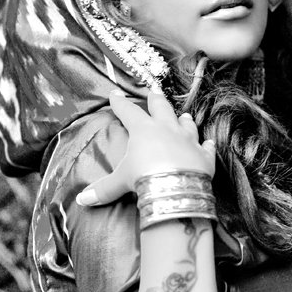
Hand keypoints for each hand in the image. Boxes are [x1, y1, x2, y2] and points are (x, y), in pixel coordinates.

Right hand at [77, 88, 214, 205]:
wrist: (175, 187)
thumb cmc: (145, 177)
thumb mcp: (120, 182)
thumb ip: (103, 189)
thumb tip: (82, 200)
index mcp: (144, 130)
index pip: (128, 112)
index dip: (120, 103)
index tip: (114, 94)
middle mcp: (167, 129)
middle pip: (161, 109)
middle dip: (156, 100)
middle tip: (154, 91)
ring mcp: (188, 141)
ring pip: (186, 125)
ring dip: (184, 120)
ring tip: (184, 115)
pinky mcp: (203, 156)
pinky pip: (206, 148)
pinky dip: (207, 146)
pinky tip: (209, 143)